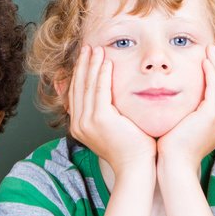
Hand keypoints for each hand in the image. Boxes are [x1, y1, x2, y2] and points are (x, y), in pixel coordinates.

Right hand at [67, 45, 154, 181]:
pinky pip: (99, 90)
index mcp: (79, 127)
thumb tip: (110, 99)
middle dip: (83, 65)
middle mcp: (78, 124)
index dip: (81, 74)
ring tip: (96, 49)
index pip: (77, 94)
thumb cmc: (132, 149)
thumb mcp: (114, 129)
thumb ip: (108, 113)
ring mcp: (86, 122)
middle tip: (88, 48)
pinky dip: (102, 74)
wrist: (137, 167)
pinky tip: (106, 62)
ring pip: (87, 86)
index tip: (86, 59)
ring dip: (91, 65)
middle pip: (78, 87)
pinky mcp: (99, 119)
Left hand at [157, 45, 214, 175]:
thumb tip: (177, 101)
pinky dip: (211, 73)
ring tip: (211, 48)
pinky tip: (205, 61)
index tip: (209, 58)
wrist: (174, 164)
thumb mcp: (182, 127)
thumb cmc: (171, 149)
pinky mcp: (213, 115)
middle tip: (214, 47)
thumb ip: (186, 113)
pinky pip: (214, 88)